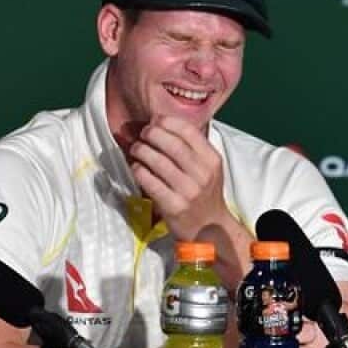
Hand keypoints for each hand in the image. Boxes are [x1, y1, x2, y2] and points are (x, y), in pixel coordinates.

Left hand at [127, 116, 227, 240]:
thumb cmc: (204, 194)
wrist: (209, 227)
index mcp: (211, 160)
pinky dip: (139, 170)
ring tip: (136, 149)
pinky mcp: (174, 206)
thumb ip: (191, 148)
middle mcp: (202, 174)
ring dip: (142, 151)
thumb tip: (162, 124)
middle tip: (143, 134)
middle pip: (172, 145)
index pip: (189, 132)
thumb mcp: (208, 168)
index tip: (155, 120)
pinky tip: (136, 167)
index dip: (168, 122)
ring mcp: (188, 191)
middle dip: (152, 134)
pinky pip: (150, 182)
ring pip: (158, 162)